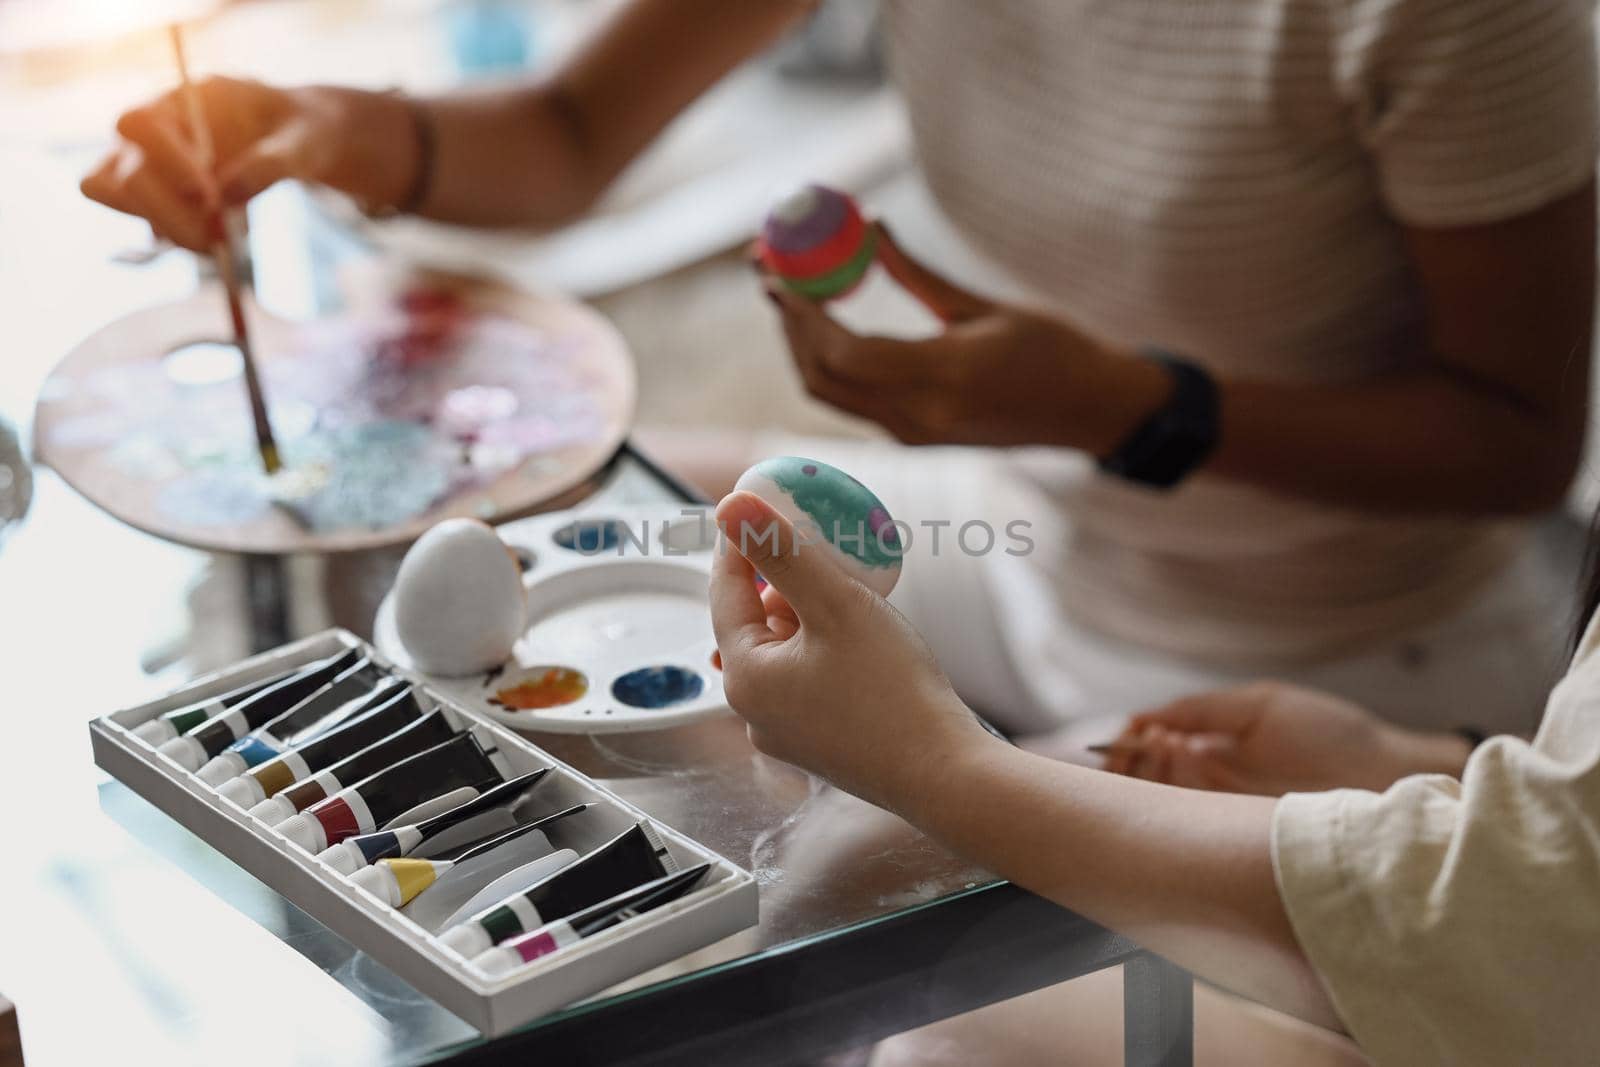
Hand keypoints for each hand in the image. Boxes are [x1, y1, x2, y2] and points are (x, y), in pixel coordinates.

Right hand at [82, 78, 407, 249]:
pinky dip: (188, 238)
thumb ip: (271, 162)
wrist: (301, 140)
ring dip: (169, 229)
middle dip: (163, 213)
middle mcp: (151, 135)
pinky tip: (228, 232)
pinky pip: (153, 227)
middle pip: (112, 175)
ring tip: (223, 238)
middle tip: (216, 238)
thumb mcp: (305, 141)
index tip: (209, 193)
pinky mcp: (162, 201)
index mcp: (179, 102)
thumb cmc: (302, 130)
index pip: (136, 125)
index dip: (164, 162)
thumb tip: (225, 195)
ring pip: (118, 201)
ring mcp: (149, 168)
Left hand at [709, 490, 993, 812]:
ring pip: (782, 650)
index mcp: (744, 677)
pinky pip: (806, 678)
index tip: (762, 505)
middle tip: (816, 541)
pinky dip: (823, 646)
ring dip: (806, 613)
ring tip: (846, 587)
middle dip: (780, 579)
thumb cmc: (892, 691)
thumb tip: (731, 506)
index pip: (725, 592)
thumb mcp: (837, 604)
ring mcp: (785, 732)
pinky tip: (860, 634)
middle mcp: (753, 711)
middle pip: (753, 622)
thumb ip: (783, 552)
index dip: (741, 542)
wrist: (944, 773)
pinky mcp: (818, 742)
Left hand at [759, 226, 1168, 453]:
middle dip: (789, 326)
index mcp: (944, 380)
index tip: (781, 270)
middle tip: (772, 272)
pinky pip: (851, 400)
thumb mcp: (984, 304)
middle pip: (823, 377)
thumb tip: (869, 228)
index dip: (803, 313)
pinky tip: (824, 322)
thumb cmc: (1055, 349)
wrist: (1091, 413)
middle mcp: (918, 418)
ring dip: (800, 345)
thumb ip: (918, 274)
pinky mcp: (913, 437)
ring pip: (830, 394)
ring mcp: (913, 435)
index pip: (846, 353)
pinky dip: (827, 361)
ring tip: (789, 293)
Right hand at [1104, 682, 1472, 795]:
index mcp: (1212, 749)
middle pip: (1145, 779)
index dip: (1131, 740)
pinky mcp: (1234, 832)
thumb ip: (1202, 708)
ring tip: (1169, 740)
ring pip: (1159, 798)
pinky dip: (1174, 783)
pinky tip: (1185, 752)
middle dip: (1130, 759)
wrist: (1385, 773)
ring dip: (1150, 766)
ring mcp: (1221, 809)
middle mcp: (1210, 782)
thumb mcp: (1261, 705)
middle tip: (1141, 740)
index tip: (1131, 729)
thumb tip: (1144, 717)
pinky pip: (1187, 818)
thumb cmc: (1331, 732)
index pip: (1151, 751)